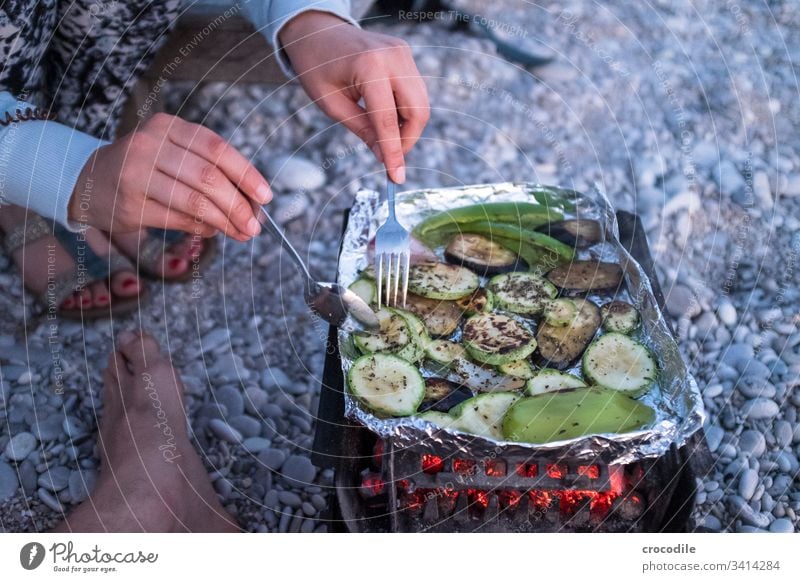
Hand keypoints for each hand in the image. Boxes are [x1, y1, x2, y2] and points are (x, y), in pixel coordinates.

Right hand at [69, 113, 271, 240]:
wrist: (89, 181)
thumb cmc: (147, 169)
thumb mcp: (176, 156)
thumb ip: (213, 173)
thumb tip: (254, 204)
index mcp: (169, 127)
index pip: (217, 148)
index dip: (246, 173)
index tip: (266, 196)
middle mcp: (150, 145)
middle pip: (209, 177)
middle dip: (239, 205)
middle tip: (255, 225)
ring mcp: (136, 174)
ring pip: (196, 201)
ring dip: (225, 221)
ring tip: (242, 233)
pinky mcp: (130, 204)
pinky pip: (178, 219)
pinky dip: (202, 228)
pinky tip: (214, 231)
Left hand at [280, 11, 429, 183]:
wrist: (316, 29)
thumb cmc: (316, 66)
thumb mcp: (331, 104)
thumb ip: (361, 130)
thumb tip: (383, 157)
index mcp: (369, 66)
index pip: (388, 119)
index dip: (393, 152)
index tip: (396, 177)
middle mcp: (393, 57)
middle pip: (418, 111)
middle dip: (406, 139)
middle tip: (388, 156)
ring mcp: (403, 53)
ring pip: (421, 102)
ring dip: (407, 126)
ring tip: (383, 135)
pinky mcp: (405, 54)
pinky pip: (415, 91)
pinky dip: (405, 111)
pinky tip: (386, 117)